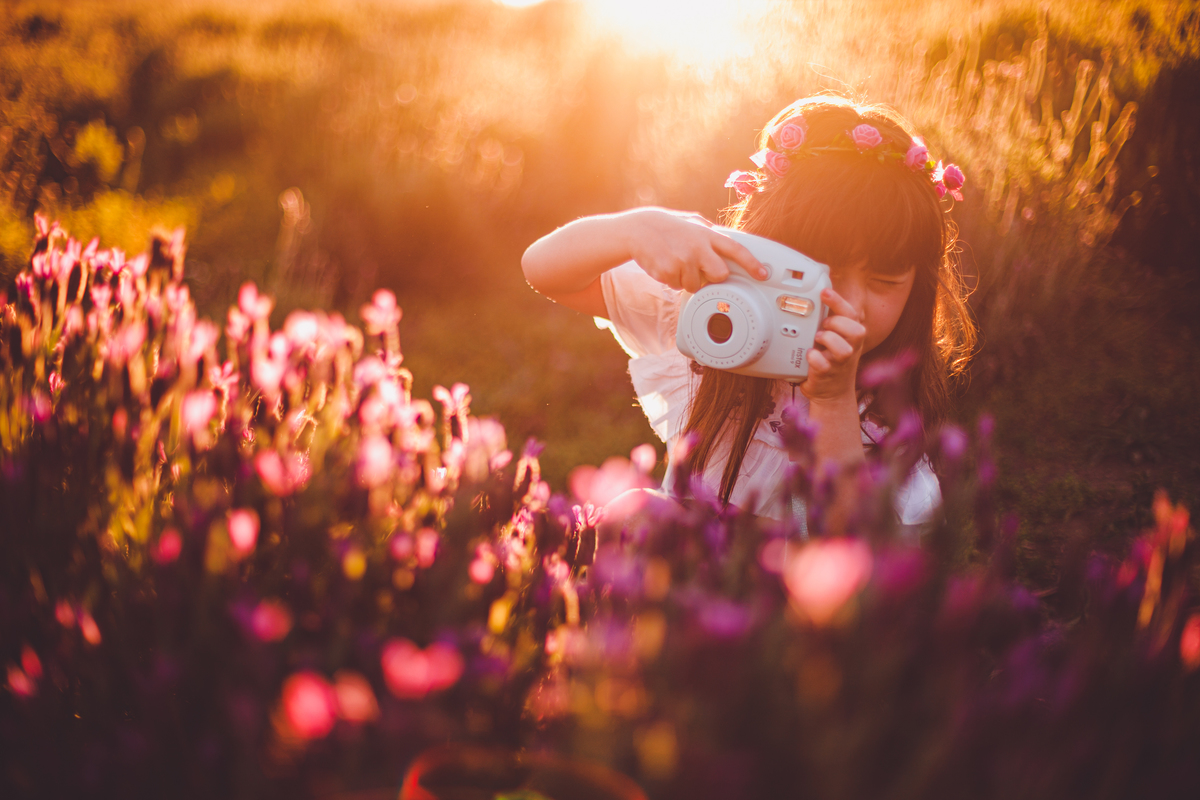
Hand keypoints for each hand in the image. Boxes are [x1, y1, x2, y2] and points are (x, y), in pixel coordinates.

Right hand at [619, 208, 765, 291]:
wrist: (637, 230)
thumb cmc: (666, 226)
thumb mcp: (692, 222)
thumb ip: (710, 233)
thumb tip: (729, 240)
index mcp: (706, 234)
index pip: (736, 250)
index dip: (752, 264)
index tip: (763, 274)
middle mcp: (698, 247)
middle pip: (720, 275)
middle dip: (712, 276)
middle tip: (698, 267)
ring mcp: (683, 260)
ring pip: (696, 285)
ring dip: (687, 278)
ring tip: (675, 261)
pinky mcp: (669, 272)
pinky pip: (677, 286)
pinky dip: (672, 280)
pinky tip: (665, 265)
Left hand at [802, 287, 866, 403]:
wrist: (832, 393)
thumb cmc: (831, 360)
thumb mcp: (836, 338)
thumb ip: (831, 320)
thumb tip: (819, 294)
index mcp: (851, 336)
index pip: (852, 314)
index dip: (839, 302)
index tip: (825, 292)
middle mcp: (850, 349)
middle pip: (857, 331)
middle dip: (838, 323)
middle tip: (824, 324)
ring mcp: (839, 364)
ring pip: (844, 350)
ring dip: (829, 340)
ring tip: (817, 338)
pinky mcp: (826, 376)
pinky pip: (823, 365)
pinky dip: (815, 358)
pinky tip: (810, 354)